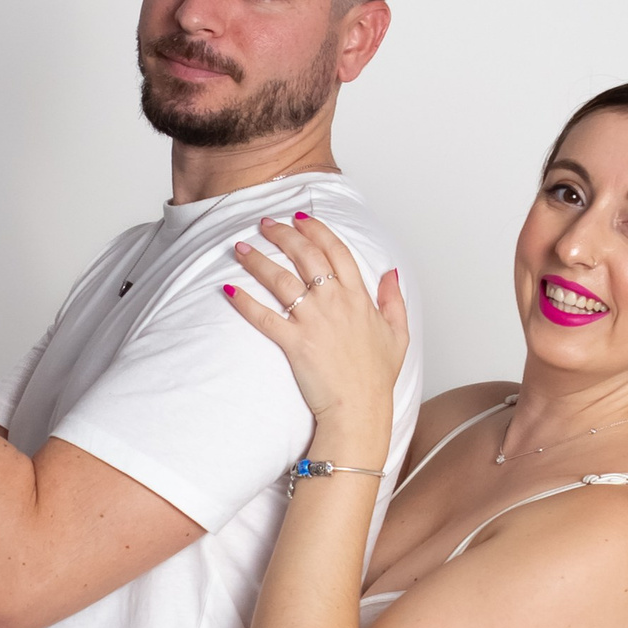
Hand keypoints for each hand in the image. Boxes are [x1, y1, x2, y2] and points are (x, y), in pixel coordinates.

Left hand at [225, 214, 407, 467]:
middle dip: (283, 234)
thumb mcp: (398, 334)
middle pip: (305, 256)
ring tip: (240, 248)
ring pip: (281, 280)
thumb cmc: (376, 378)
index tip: (301, 218)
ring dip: (258, 260)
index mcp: (359, 297)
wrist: (359, 409)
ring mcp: (313, 321)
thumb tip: (391, 273)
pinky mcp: (294, 343)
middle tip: (265, 224)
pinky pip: (264, 317)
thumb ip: (394, 300)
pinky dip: (245, 302)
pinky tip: (229, 289)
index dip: (317, 230)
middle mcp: (335, 302)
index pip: (336, 250)